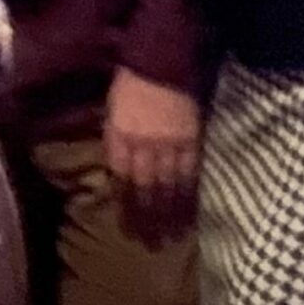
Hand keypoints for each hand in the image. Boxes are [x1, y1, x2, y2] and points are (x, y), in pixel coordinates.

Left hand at [103, 66, 201, 223]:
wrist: (160, 59)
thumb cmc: (131, 81)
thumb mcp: (112, 112)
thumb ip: (117, 142)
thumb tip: (119, 170)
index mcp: (119, 137)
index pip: (122, 181)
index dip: (126, 207)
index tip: (129, 230)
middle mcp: (143, 146)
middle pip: (145, 190)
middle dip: (147, 219)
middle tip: (151, 245)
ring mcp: (169, 144)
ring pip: (168, 187)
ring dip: (169, 214)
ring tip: (171, 238)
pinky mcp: (191, 140)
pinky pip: (190, 174)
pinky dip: (189, 196)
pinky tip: (190, 213)